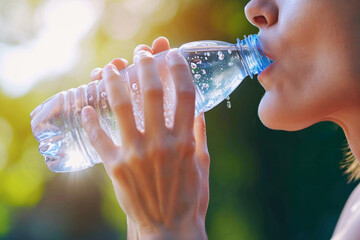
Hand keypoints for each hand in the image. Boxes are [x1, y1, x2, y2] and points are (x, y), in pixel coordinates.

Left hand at [82, 37, 209, 239]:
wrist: (168, 231)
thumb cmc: (189, 199)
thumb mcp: (202, 166)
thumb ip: (201, 136)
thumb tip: (201, 112)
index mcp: (186, 141)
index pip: (185, 94)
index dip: (179, 69)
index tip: (173, 55)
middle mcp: (161, 143)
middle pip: (152, 92)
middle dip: (146, 66)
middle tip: (141, 54)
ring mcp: (136, 154)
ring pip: (122, 107)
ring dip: (115, 82)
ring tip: (111, 68)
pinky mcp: (116, 167)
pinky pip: (100, 138)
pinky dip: (91, 120)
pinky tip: (87, 108)